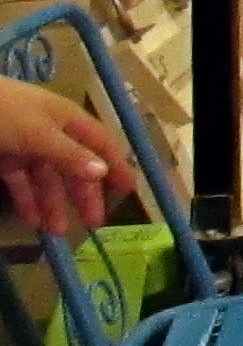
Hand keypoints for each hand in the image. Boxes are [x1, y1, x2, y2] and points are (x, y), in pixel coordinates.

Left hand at [0, 76, 130, 236]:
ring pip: (47, 179)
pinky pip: (21, 183)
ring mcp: (26, 146)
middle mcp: (51, 132)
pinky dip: (27, 200)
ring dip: (53, 204)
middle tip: (93, 223)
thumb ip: (69, 154)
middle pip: (74, 165)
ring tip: (57, 232)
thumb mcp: (38, 133)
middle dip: (83, 193)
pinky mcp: (4, 158)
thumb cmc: (3, 112)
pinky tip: (32, 221)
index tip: (128, 190)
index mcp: (67, 119)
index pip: (100, 143)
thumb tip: (103, 173)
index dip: (115, 164)